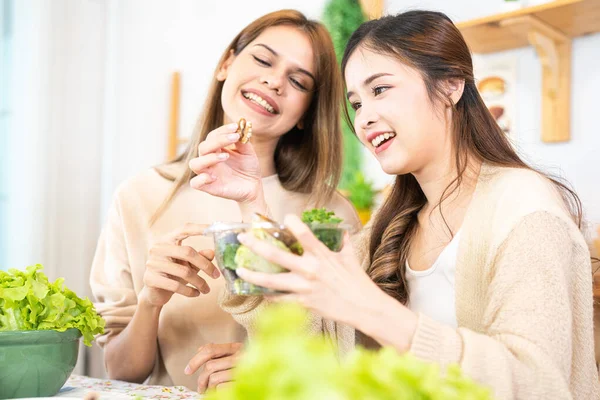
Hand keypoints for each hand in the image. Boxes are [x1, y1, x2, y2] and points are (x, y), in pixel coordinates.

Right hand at [140, 223, 219, 307]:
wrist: (154, 294)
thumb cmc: (173, 274)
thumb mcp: (189, 264)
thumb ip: (200, 257)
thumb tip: (213, 252)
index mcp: (167, 240)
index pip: (184, 229)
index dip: (199, 228)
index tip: (214, 229)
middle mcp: (158, 248)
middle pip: (188, 252)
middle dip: (206, 265)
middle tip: (217, 276)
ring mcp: (152, 263)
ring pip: (184, 272)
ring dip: (199, 282)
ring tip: (206, 289)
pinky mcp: (150, 279)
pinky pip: (175, 285)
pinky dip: (189, 291)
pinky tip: (196, 294)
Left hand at [184, 342, 243, 392]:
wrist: (267, 377)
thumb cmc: (249, 366)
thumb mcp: (236, 355)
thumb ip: (220, 352)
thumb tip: (200, 349)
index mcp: (237, 347)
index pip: (210, 349)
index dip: (195, 360)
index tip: (187, 371)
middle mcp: (241, 357)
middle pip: (210, 366)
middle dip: (201, 380)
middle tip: (201, 388)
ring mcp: (243, 370)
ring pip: (214, 378)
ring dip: (209, 388)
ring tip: (212, 391)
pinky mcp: (243, 383)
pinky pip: (221, 388)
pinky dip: (217, 392)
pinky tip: (222, 392)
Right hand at [189, 123, 262, 203]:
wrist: (254, 187)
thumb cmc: (249, 168)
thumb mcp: (249, 153)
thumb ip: (243, 142)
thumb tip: (240, 128)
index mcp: (216, 150)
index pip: (212, 136)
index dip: (222, 130)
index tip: (235, 126)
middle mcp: (209, 161)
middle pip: (203, 147)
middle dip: (218, 140)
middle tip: (234, 137)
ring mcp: (208, 174)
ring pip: (195, 164)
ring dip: (208, 158)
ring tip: (226, 156)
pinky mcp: (209, 188)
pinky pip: (195, 183)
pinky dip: (201, 179)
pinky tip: (214, 177)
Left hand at [234, 215, 382, 324]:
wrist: (363, 307)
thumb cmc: (357, 281)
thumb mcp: (349, 257)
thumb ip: (342, 242)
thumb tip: (340, 231)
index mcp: (321, 255)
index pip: (305, 234)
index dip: (293, 223)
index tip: (285, 217)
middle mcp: (310, 270)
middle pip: (276, 256)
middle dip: (256, 245)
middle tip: (243, 238)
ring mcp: (304, 288)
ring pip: (271, 281)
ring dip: (253, 275)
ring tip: (239, 270)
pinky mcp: (303, 303)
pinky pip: (280, 299)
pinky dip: (268, 296)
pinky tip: (259, 292)